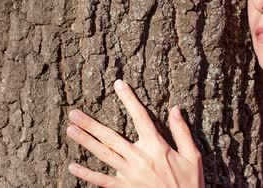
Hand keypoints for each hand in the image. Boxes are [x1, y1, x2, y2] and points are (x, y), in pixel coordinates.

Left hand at [66, 79, 203, 187]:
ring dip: (85, 142)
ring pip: (103, 154)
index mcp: (157, 147)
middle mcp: (140, 158)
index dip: (129, 99)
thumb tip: (175, 109)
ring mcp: (129, 175)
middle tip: (74, 113)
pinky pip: (101, 181)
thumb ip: (182, 131)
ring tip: (70, 130)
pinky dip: (86, 174)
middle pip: (111, 136)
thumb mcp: (192, 156)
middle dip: (91, 124)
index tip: (119, 84)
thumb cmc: (189, 183)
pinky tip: (73, 166)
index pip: (140, 116)